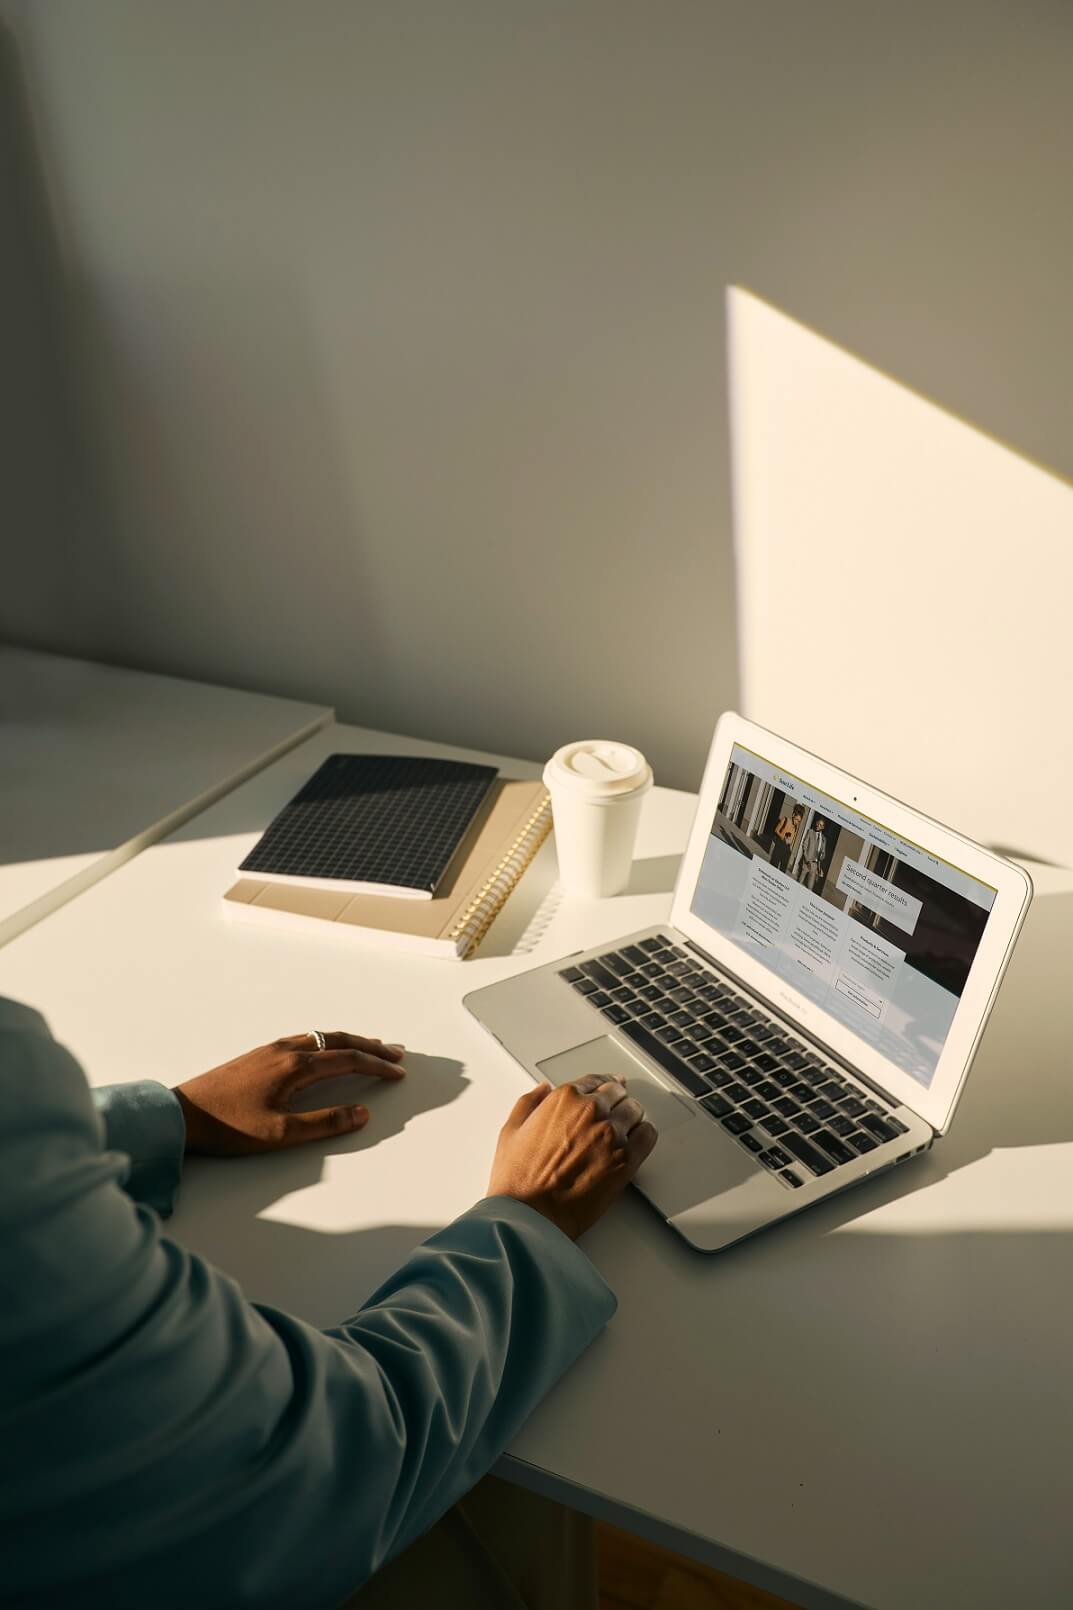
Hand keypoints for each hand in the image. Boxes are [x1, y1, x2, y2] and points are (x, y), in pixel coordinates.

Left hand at [175, 1032, 405, 1154]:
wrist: (183, 1114)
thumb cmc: (229, 1127)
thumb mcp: (281, 1133)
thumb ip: (325, 1123)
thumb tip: (362, 1113)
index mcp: (296, 1066)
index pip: (348, 1060)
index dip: (376, 1066)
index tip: (398, 1072)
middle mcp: (287, 1050)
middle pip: (338, 1040)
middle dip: (370, 1046)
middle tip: (395, 1053)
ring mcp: (271, 1049)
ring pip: (320, 1036)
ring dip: (349, 1040)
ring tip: (368, 1045)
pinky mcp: (259, 1054)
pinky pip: (304, 1039)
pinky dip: (327, 1041)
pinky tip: (325, 1050)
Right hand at [487, 1075, 657, 1240]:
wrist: (530, 1215)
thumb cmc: (518, 1180)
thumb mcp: (511, 1130)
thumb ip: (529, 1102)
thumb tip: (542, 1089)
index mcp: (565, 1098)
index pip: (596, 1080)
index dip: (603, 1084)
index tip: (610, 1085)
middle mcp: (591, 1110)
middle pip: (618, 1093)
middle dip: (615, 1101)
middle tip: (614, 1111)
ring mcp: (611, 1134)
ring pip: (635, 1111)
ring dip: (630, 1117)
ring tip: (625, 1127)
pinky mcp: (626, 1159)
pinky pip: (648, 1135)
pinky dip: (644, 1134)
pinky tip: (636, 1140)